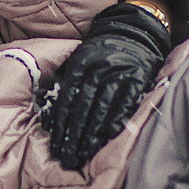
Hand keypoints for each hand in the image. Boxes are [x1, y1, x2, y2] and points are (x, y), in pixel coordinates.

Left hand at [38, 2, 171, 169]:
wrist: (133, 32)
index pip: (66, 97)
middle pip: (83, 105)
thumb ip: (66, 80)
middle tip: (68, 156)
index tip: (55, 142)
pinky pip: (126, 101)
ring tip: (85, 153)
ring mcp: (118, 71)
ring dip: (93, 132)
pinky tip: (110, 135)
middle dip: (75, 133)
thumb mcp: (80, 60)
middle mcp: (97, 68)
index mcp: (79, 64)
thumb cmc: (101, 53)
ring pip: (102, 106)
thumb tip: (51, 111)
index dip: (60, 121)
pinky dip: (118, 118)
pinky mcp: (138, 76)